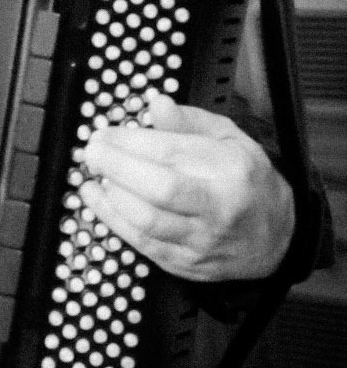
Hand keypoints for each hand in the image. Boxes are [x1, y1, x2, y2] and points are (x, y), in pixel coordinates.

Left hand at [78, 91, 295, 281]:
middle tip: (92, 151)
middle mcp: (219, 208)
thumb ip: (189, 120)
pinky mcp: (186, 264)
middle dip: (116, 167)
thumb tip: (155, 103)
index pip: (172, 153)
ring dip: (111, 195)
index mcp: (230, 170)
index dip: (130, 141)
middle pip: (160, 189)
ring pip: (147, 221)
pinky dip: (114, 220)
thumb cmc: (247, 181)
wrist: (276, 237)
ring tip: (96, 174)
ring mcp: (202, 241)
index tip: (106, 133)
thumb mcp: (228, 138)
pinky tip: (99, 200)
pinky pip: (142, 244)